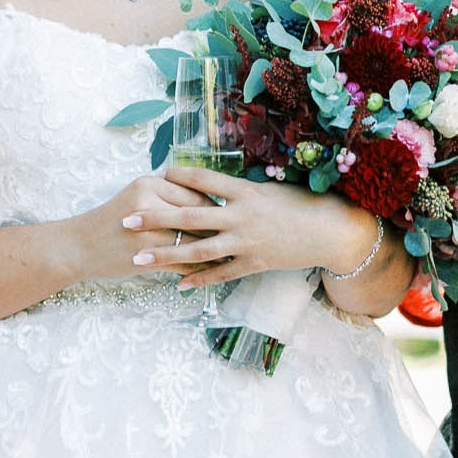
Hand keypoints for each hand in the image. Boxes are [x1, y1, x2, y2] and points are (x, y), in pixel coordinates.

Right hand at [78, 174, 218, 278]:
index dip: (215, 206)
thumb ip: (166, 197)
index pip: (194, 193)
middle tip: (239, 235)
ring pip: (192, 240)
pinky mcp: (144, 255)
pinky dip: (199, 269)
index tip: (231, 215)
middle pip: (198, 215)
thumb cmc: (110, 223)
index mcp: (149, 183)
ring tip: (231, 255)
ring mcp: (146, 230)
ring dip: (214, 251)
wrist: (78, 246)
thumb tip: (205, 203)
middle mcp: (149, 202)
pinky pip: (182, 262)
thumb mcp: (136, 198)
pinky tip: (210, 273)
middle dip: (219, 228)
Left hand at [125, 165, 376, 292]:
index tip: (156, 173)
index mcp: (245, 191)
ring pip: (198, 250)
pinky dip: (198, 279)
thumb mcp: (270, 190)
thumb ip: (240, 190)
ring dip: (166, 254)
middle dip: (155, 218)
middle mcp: (242, 216)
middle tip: (127, 219)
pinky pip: (220, 274)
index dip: (178, 175)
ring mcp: (246, 242)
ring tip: (138, 257)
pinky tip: (177, 284)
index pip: (204, 180)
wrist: (331, 232)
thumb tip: (214, 186)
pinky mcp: (254, 264)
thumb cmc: (302, 205)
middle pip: (189, 217)